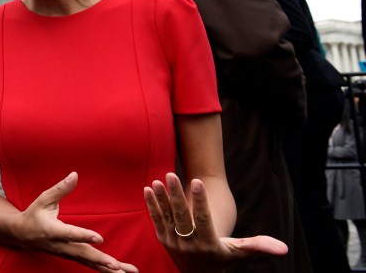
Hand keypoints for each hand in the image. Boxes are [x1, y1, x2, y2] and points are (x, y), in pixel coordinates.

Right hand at [15, 172, 137, 272]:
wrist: (21, 235)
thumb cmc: (34, 215)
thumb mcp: (43, 199)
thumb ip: (60, 189)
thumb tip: (75, 174)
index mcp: (52, 230)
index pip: (70, 234)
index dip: (84, 236)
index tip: (100, 239)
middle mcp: (61, 245)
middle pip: (82, 254)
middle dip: (100, 260)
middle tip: (116, 265)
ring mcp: (67, 254)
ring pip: (88, 263)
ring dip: (107, 269)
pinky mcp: (72, 257)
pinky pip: (90, 265)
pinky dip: (104, 269)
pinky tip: (120, 272)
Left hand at [144, 173, 287, 272]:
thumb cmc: (222, 258)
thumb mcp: (239, 253)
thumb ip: (258, 246)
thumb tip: (284, 248)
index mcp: (208, 244)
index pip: (203, 219)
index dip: (200, 200)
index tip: (197, 181)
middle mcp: (189, 244)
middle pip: (181, 217)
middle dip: (176, 195)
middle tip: (172, 174)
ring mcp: (174, 243)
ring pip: (166, 217)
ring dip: (161, 198)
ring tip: (159, 179)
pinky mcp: (163, 240)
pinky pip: (156, 220)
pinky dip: (152, 205)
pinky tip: (148, 189)